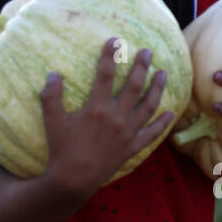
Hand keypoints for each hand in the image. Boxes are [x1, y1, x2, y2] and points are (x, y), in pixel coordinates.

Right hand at [39, 39, 175, 196]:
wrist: (74, 181)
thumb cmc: (61, 149)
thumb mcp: (51, 121)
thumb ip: (51, 96)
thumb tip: (53, 74)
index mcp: (97, 109)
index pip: (105, 75)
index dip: (110, 56)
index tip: (115, 41)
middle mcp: (116, 118)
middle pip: (133, 87)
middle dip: (141, 67)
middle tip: (147, 52)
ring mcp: (127, 134)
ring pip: (148, 107)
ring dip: (157, 89)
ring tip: (163, 74)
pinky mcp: (132, 148)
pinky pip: (151, 134)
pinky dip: (162, 124)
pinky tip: (171, 113)